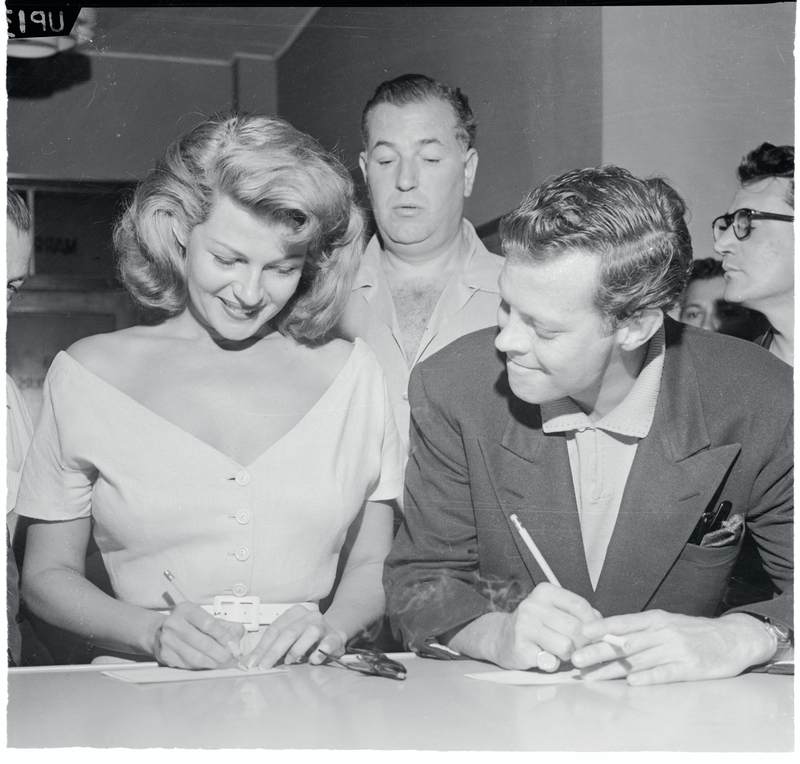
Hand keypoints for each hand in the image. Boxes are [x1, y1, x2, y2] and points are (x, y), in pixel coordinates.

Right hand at [153, 601, 245, 668]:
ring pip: (196, 657)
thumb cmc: (190, 624)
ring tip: (223, 662)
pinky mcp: (166, 655)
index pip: (209, 624)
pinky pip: (189, 665)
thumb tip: (238, 637)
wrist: (161, 632)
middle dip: (221, 653)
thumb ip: (226, 625)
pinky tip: (210, 663)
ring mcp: (167, 640)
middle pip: (204, 643)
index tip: (235, 647)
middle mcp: (174, 623)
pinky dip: (203, 666)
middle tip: (231, 658)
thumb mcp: (207, 618)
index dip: (224, 637)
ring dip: (214, 662)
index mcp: (186, 609)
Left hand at [244, 605, 347, 669]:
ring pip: (309, 633)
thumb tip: (251, 661)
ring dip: (297, 649)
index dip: (262, 646)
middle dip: (274, 651)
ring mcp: (323, 625)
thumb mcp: (288, 638)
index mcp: (294, 613)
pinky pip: (328, 643)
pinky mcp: (335, 637)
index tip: (253, 662)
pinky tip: (313, 660)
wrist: (333, 635)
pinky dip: (320, 652)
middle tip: (264, 666)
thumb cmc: (306, 637)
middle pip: (289, 632)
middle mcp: (309, 616)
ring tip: (289, 661)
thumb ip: (272, 647)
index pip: (275, 629)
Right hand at [452, 582, 599, 669]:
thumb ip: (580, 616)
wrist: (501, 638)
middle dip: (583, 644)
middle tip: (579, 650)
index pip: (580, 605)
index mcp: (545, 592)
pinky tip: (544, 657)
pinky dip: (553, 663)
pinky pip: (551, 661)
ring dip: (568, 656)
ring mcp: (524, 624)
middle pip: (576, 628)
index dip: (595, 624)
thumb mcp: (556, 613)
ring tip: (559, 653)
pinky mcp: (520, 646)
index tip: (597, 636)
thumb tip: (605, 630)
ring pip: (566, 646)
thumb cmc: (538, 626)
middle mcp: (533, 605)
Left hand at [572, 611, 776, 684]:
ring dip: (613, 669)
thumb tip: (609, 635)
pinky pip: (665, 673)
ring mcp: (676, 650)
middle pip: (625, 643)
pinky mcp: (690, 668)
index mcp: (655, 619)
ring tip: (592, 675)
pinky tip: (632, 682)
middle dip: (598, 651)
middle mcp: (662, 632)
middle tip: (576, 659)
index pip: (622, 622)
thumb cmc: (693, 632)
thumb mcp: (666, 623)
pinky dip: (648, 677)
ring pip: (638, 660)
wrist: (733, 638)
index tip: (580, 632)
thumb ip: (641, 630)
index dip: (600, 627)